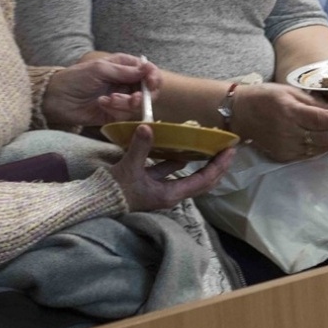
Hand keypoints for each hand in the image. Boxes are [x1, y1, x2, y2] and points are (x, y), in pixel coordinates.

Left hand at [44, 54, 162, 126]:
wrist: (57, 99)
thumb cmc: (76, 78)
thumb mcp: (100, 69)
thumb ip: (125, 71)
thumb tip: (147, 68)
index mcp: (124, 66)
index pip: (148, 70)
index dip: (153, 77)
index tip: (151, 84)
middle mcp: (125, 82)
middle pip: (148, 90)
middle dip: (142, 96)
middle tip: (133, 98)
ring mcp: (121, 98)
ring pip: (137, 104)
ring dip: (124, 103)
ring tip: (108, 100)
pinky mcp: (114, 114)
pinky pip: (125, 115)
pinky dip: (115, 110)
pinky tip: (102, 104)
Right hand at [109, 123, 232, 211]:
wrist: (98, 201)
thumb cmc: (115, 189)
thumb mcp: (128, 168)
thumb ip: (140, 147)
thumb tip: (148, 126)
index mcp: (170, 194)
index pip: (202, 180)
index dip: (218, 166)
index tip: (230, 151)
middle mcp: (171, 193)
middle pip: (203, 181)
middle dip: (217, 166)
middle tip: (229, 149)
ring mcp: (163, 189)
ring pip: (190, 177)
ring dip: (203, 164)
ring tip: (213, 147)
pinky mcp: (153, 183)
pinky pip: (173, 171)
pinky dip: (183, 161)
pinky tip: (186, 147)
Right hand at [229, 82, 327, 162]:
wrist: (239, 114)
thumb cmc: (265, 96)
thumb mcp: (290, 91)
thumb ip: (314, 103)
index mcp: (290, 113)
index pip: (322, 120)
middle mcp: (289, 133)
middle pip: (326, 138)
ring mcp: (287, 148)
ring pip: (321, 148)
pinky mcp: (285, 157)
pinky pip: (311, 154)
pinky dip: (324, 147)